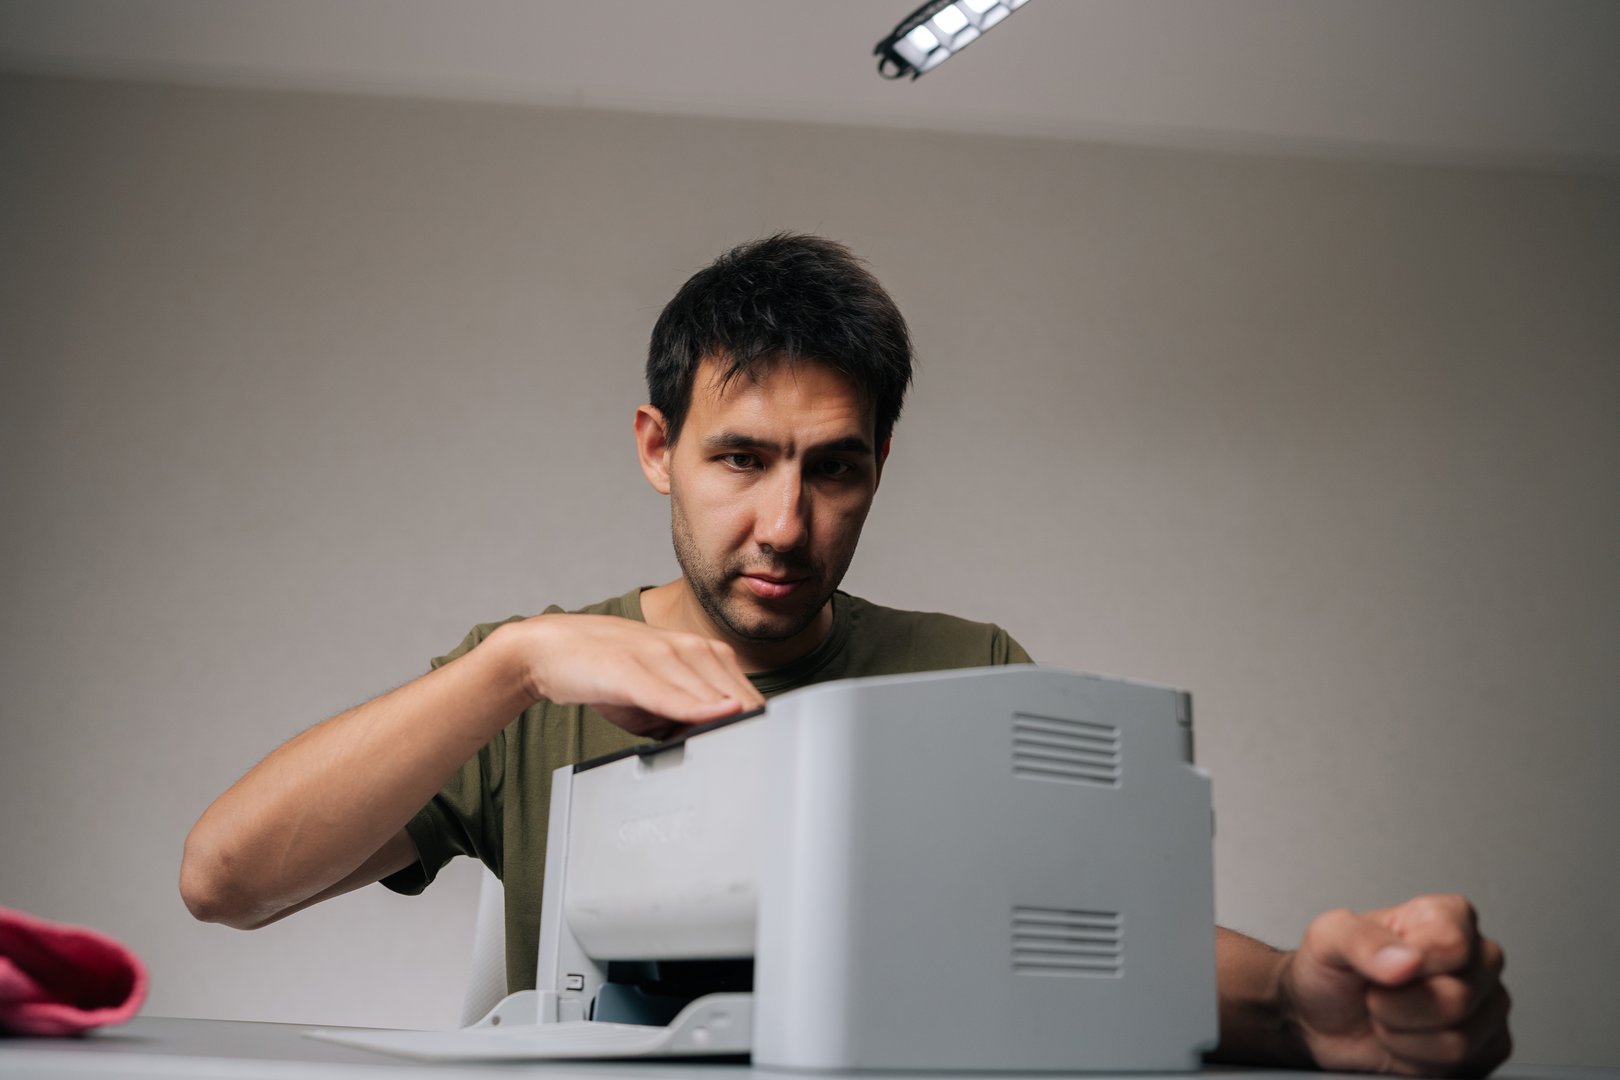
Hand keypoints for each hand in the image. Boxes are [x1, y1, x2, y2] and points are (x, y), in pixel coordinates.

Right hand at [514, 614, 764, 737]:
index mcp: (699, 652)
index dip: (762, 722)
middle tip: (764, 761)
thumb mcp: (657, 697)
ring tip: (747, 748)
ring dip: (732, 720)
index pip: (748, 691)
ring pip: (710, 692)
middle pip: (739, 693)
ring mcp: (659, 656)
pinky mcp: (630, 669)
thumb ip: (689, 717)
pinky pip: (669, 692)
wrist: (551, 648)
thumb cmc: (607, 671)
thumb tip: (716, 743)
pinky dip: (695, 707)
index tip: (772, 751)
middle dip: (754, 726)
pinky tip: (716, 718)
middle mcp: (686, 648)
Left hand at [1280, 894, 1510, 1076]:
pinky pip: (1464, 1066)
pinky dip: (1418, 1060)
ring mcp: (1488, 1004)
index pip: (1452, 945)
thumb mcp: (1327, 938)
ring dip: (1403, 1036)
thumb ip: (1361, 939)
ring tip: (1388, 1015)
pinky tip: (1407, 1038)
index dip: (1409, 965)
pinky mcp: (1489, 1046)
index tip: (1383, 965)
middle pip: (1457, 998)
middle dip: (1397, 1005)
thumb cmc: (1331, 973)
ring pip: (1457, 1041)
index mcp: (1446, 916)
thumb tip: (1407, 960)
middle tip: (1377, 993)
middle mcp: (1477, 958)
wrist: (1321, 1020)